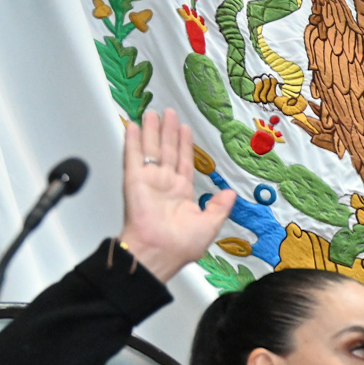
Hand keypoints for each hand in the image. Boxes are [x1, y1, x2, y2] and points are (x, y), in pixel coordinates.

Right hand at [118, 110, 233, 281]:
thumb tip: (230, 193)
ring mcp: (149, 181)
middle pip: (167, 151)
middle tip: (168, 112)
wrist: (160, 252)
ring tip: (153, 113)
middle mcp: (165, 185)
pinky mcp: (134, 181)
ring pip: (151, 150)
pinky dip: (133, 141)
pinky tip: (133, 126)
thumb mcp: (210, 224)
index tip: (184, 128)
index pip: (184, 162)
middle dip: (168, 132)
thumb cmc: (182, 245)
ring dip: (151, 131)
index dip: (184, 144)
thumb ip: (220, 206)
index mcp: (182, 193)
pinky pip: (133, 157)